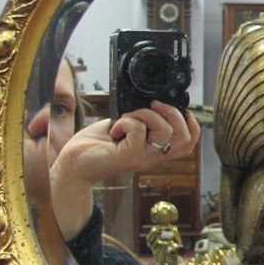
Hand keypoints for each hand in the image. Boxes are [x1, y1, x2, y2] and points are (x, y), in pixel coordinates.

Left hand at [49, 103, 199, 240]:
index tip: (173, 110)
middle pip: (184, 137)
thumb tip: (152, 100)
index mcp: (156, 150)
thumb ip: (142, 119)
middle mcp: (153, 156)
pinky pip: (138, 130)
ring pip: (165, 131)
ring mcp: (142, 158)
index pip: (189, 142)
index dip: (190, 124)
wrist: (73, 163)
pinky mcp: (127, 157)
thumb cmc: (97, 146)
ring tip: (128, 117)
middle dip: (172, 113)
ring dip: (146, 114)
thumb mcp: (126, 128)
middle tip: (152, 105)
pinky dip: (126, 121)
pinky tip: (115, 128)